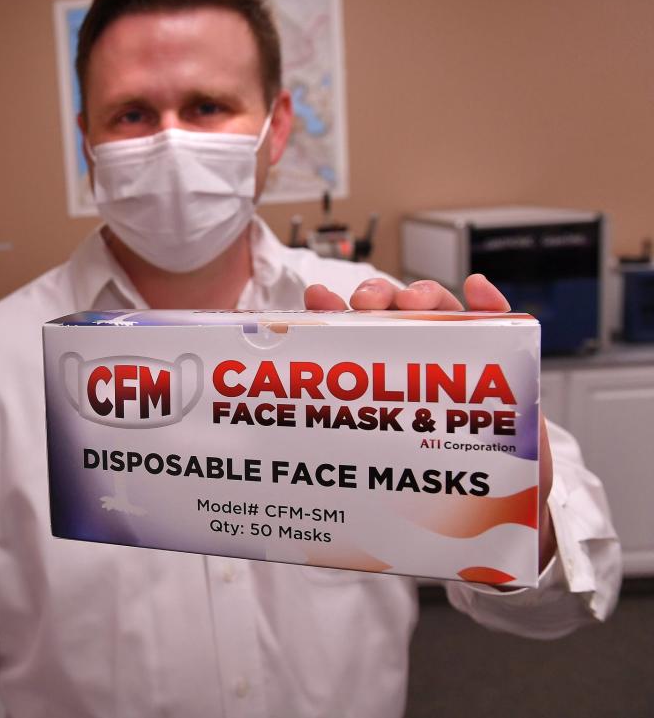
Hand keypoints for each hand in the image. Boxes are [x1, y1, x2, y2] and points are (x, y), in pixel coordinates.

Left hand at [304, 273, 556, 573]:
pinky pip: (499, 328)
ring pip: (440, 312)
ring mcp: (458, 363)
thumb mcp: (380, 481)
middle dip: (377, 298)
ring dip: (425, 295)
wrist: (491, 521)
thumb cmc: (426, 493)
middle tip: (367, 305)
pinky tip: (478, 290)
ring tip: (415, 299)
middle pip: (393, 314)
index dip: (331, 313)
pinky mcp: (503, 372)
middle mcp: (414, 364)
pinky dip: (490, 304)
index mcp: (377, 384)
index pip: (350, 338)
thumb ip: (347, 477)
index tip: (317, 300)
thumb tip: (308, 517)